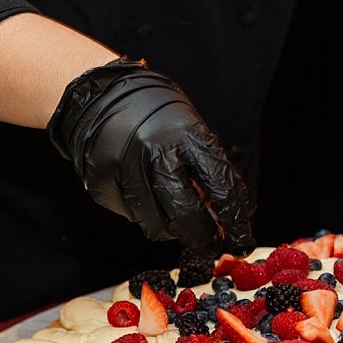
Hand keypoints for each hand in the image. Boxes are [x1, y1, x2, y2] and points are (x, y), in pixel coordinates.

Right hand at [48, 59, 256, 256]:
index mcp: (185, 135)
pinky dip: (147, 216)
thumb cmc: (154, 112)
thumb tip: (224, 215)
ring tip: (181, 220)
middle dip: (205, 239)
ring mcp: (125, 172)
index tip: (243, 237)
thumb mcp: (190, 129)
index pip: (221, 185)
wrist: (100, 95)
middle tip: (216, 246)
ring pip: (157, 225)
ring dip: (175, 230)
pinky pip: (133, 217)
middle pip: (186, 215)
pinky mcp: (104, 186)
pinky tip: (148, 198)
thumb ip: (207, 169)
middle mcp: (154, 154)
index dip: (235, 217)